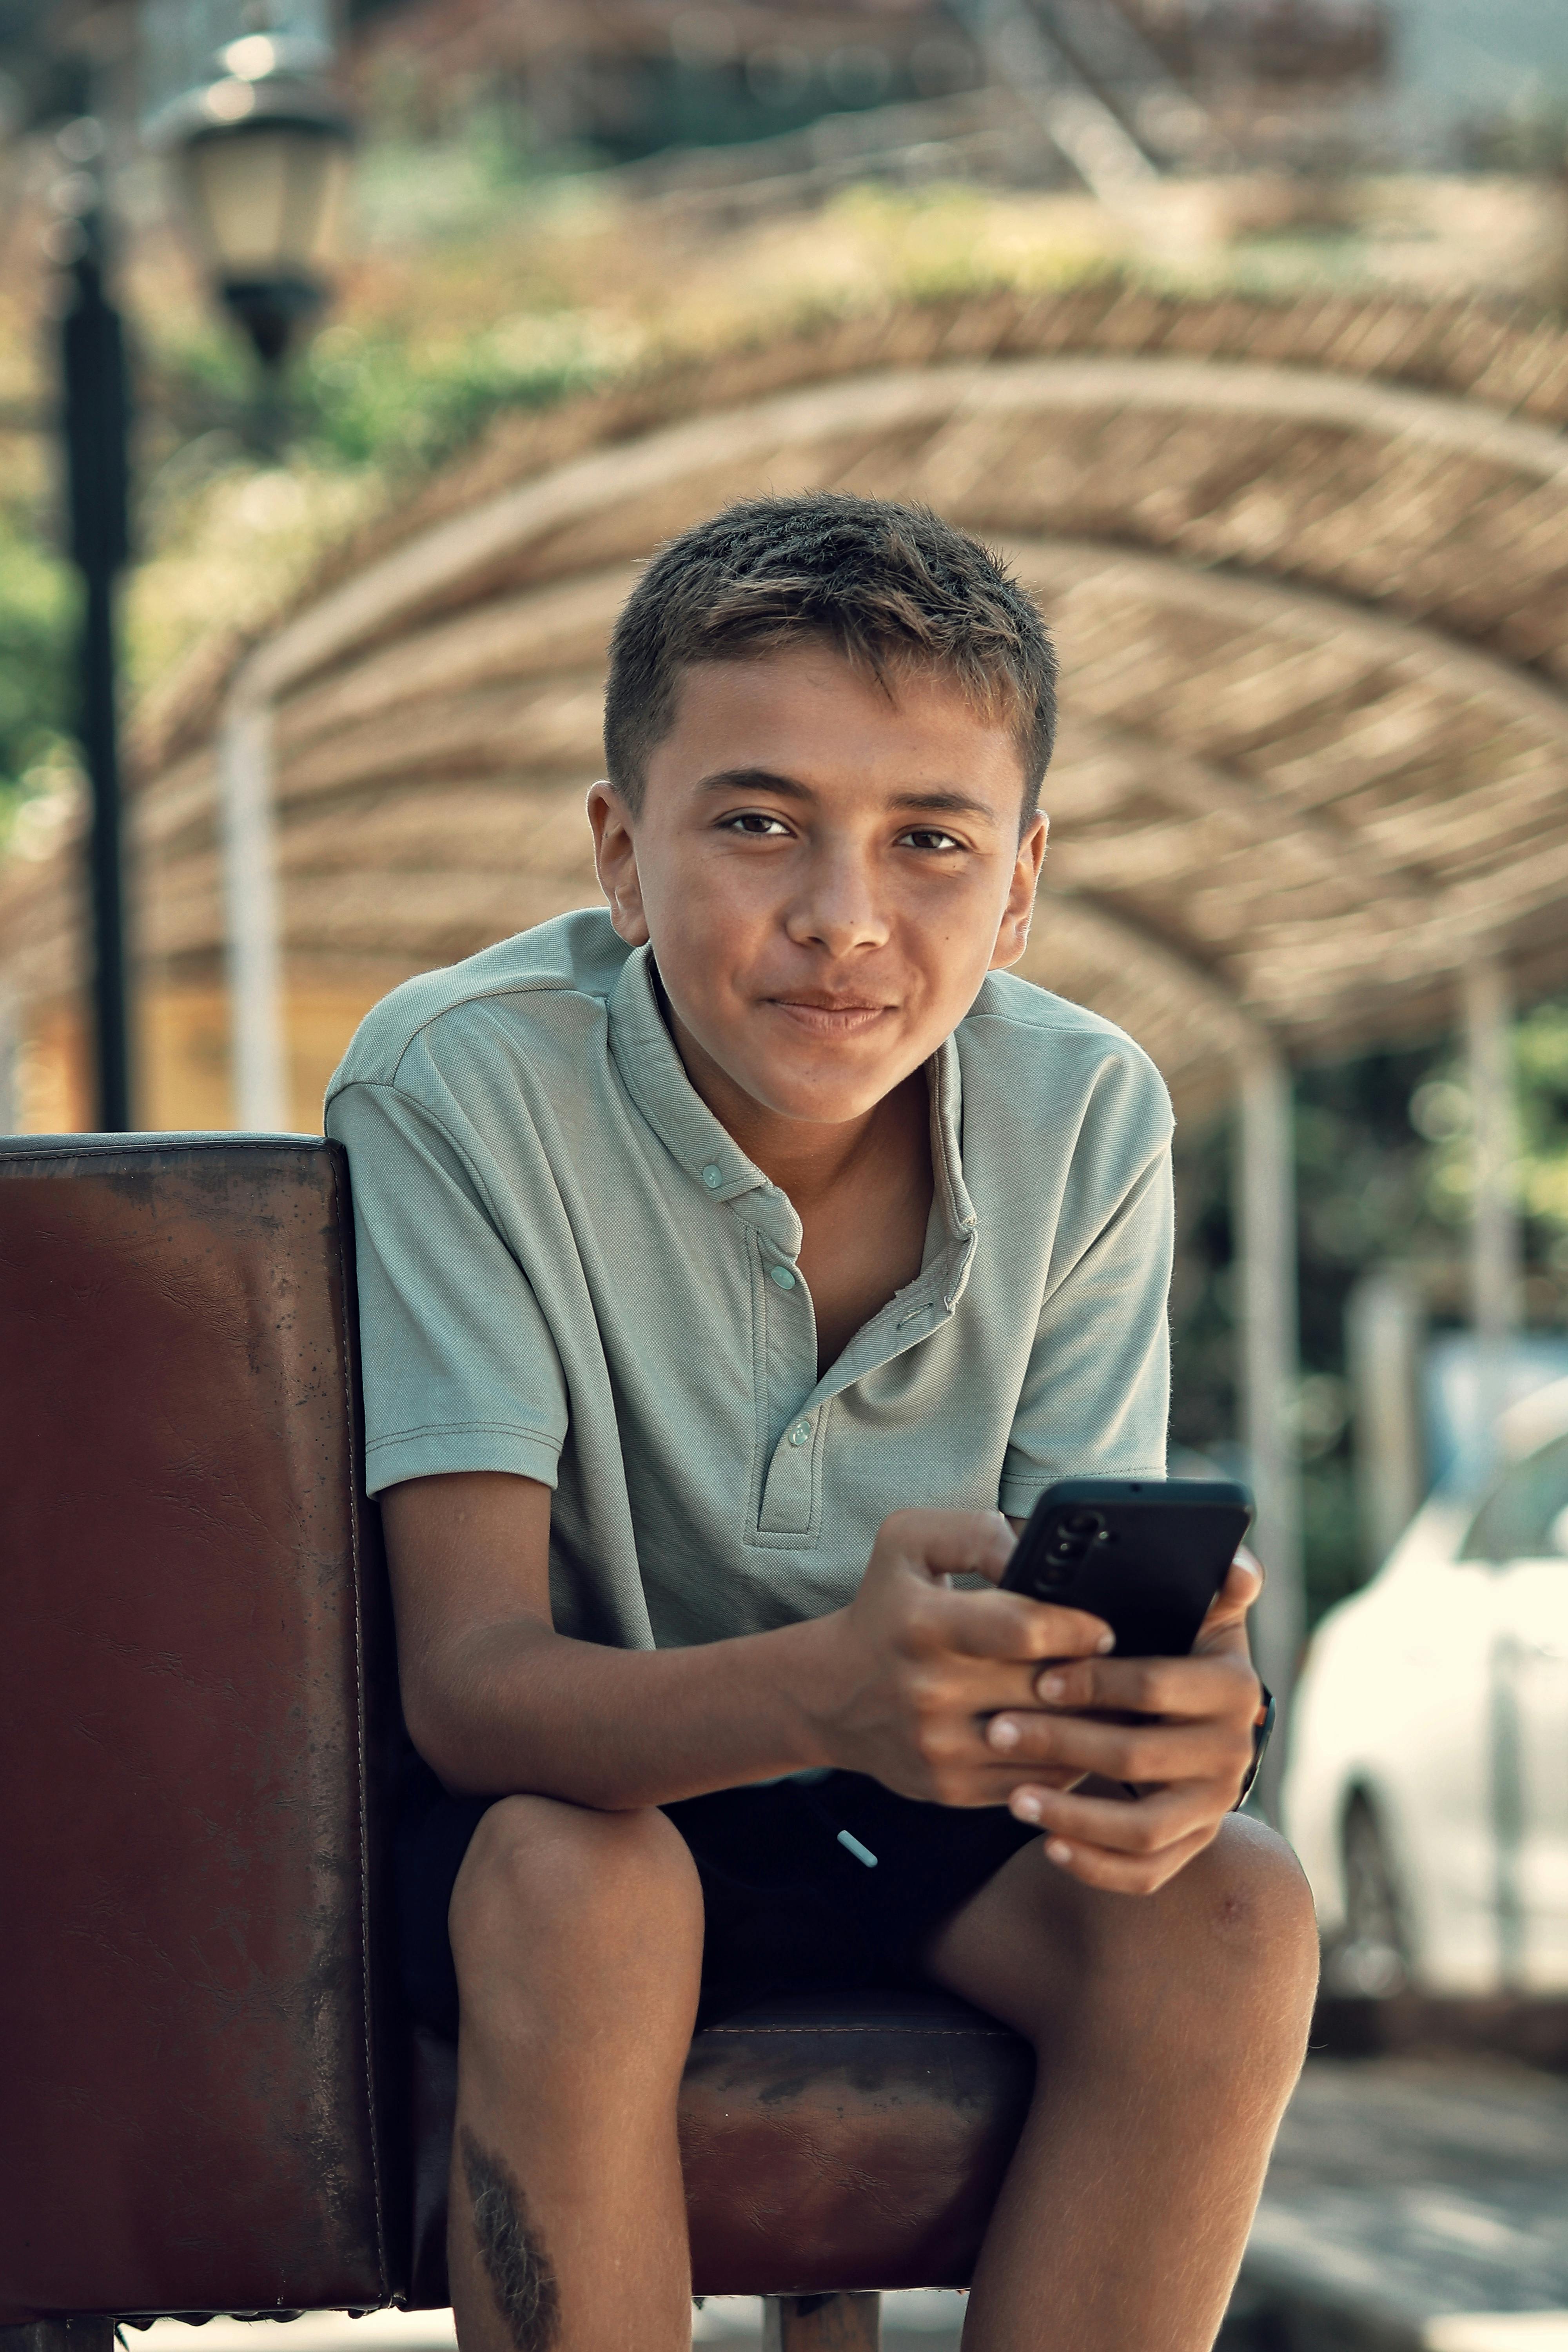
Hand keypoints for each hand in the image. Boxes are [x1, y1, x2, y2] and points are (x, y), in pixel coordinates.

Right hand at [804, 1509, 1114, 1805]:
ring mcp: (939, 1748)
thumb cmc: (885, 1607)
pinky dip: (1069, 1761)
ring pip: (1049, 1744)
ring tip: (1117, 1704)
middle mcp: (928, 1691)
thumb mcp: (910, 1542)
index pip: (1024, 1630)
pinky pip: (1035, 1782)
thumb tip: (1037, 1555)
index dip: (1077, 1628)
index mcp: (922, 1624)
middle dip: (1097, 1678)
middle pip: (1045, 1688)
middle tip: (1125, 1667)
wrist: (831, 1694)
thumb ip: (977, 1535)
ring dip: (1093, 1725)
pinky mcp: (950, 1789)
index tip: (1103, 1629)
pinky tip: (1081, 1736)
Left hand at [984, 1549, 1266, 1893]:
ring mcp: (1214, 1807)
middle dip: (1061, 1743)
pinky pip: (1147, 1872)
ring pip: (1142, 1827)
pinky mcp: (1193, 1845)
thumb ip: (1213, 1583)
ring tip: (1014, 1797)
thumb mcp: (1202, 1611)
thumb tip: (1236, 1568)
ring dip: (1073, 1814)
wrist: (1205, 1718)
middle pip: (1138, 1756)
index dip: (1095, 1682)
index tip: (1039, 1680)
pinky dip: (1097, 1866)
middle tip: (998, 1731)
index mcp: (1233, 1688)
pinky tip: (1049, 1845)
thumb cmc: (1181, 1649)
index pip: (1156, 1685)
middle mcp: (1234, 1753)